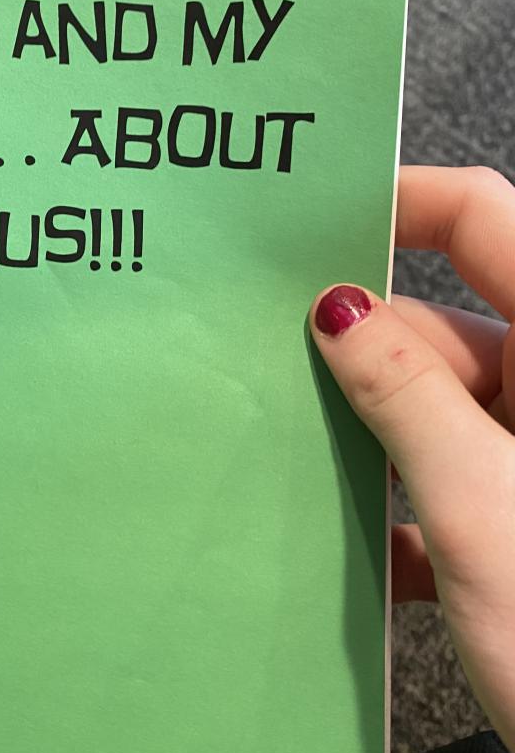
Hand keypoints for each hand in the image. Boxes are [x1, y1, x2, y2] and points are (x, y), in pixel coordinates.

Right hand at [309, 165, 514, 752]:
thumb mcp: (482, 510)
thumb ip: (406, 398)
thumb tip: (339, 309)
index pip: (484, 220)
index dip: (402, 203)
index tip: (312, 219)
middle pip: (444, 326)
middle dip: (358, 350)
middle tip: (268, 362)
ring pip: (436, 410)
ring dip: (371, 439)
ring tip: (302, 463)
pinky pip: (449, 479)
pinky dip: (401, 506)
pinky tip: (364, 549)